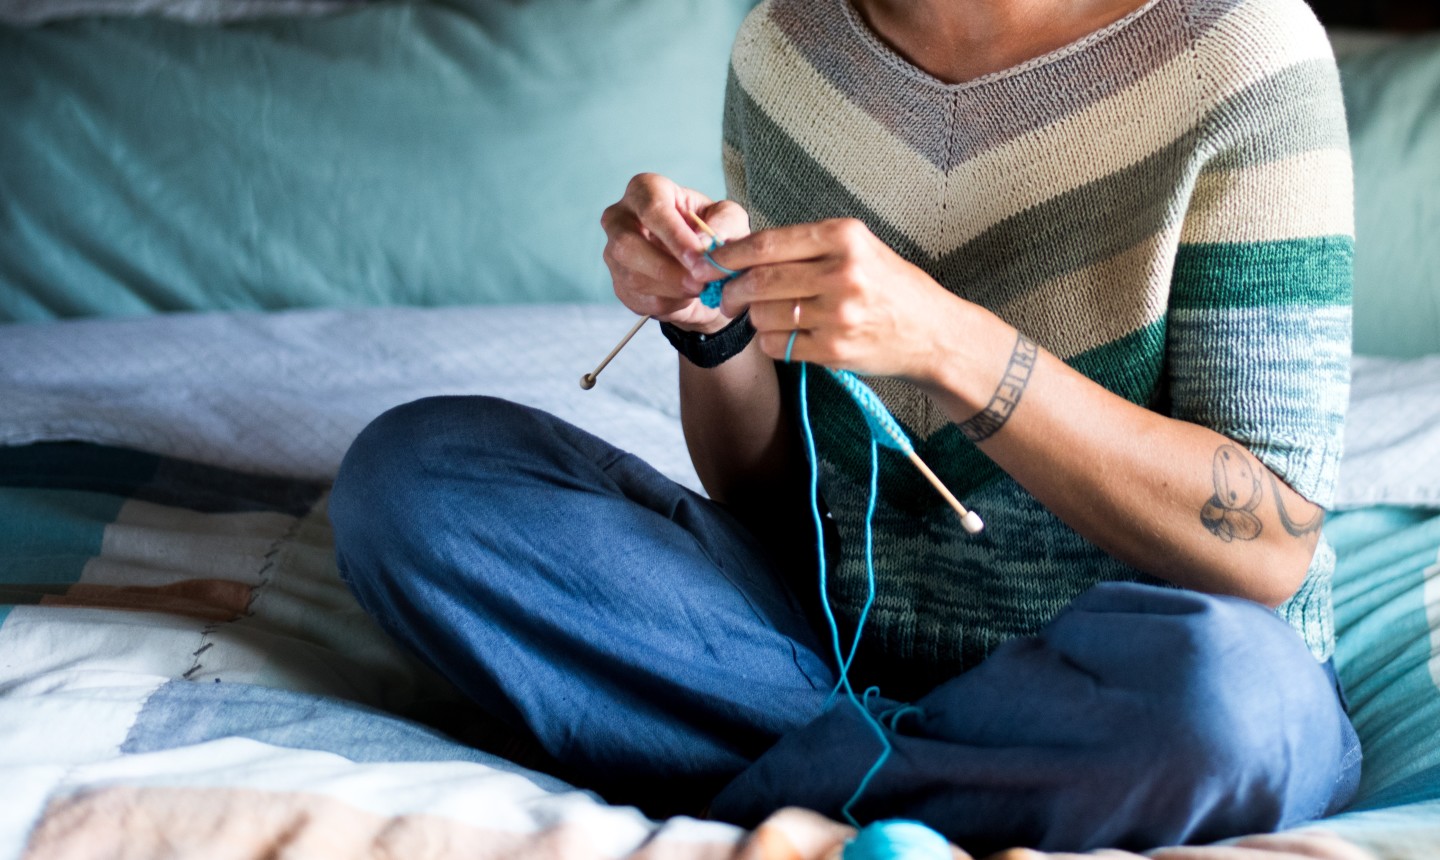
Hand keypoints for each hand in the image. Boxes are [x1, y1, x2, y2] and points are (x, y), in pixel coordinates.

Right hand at [600, 173, 750, 334]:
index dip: (675, 237)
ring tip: (699, 290)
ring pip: (632, 275)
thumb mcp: (730, 219)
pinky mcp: (619, 282)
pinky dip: (667, 303)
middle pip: (627, 244)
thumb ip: (723, 225)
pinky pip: (637, 298)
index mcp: (645, 190)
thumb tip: (702, 245)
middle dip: (667, 268)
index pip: (652, 209)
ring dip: (670, 289)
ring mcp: (613, 251)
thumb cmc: (712, 232)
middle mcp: (620, 217)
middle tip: (700, 283)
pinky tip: (685, 297)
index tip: (700, 260)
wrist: (702, 265)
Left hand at [711, 218, 968, 381]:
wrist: (933, 333)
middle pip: (759, 280)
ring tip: (762, 314)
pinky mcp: (835, 350)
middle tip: (723, 295)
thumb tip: (741, 250)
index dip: (730, 254)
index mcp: (844, 236)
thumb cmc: (890, 287)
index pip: (768, 243)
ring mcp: (838, 314)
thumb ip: (807, 247)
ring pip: (763, 315)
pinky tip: (784, 335)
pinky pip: (777, 345)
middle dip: (731, 290)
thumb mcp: (859, 249)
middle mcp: (841, 272)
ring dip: (752, 317)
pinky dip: (769, 341)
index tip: (710, 261)